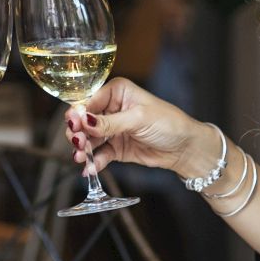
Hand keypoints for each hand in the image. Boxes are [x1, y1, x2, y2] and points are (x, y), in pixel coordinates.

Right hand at [64, 77, 215, 184]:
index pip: (90, 100)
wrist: (185, 148)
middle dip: (78, 132)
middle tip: (77, 143)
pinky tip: (89, 168)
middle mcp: (111, 108)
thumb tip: (84, 121)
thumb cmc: (169, 123)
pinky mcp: (115, 148)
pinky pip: (99, 154)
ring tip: (81, 158)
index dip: (79, 113)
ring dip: (83, 148)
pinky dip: (93, 161)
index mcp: (117, 91)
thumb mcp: (138, 119)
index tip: (74, 124)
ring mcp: (112, 129)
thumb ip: (110, 122)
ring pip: (89, 138)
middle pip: (84, 120)